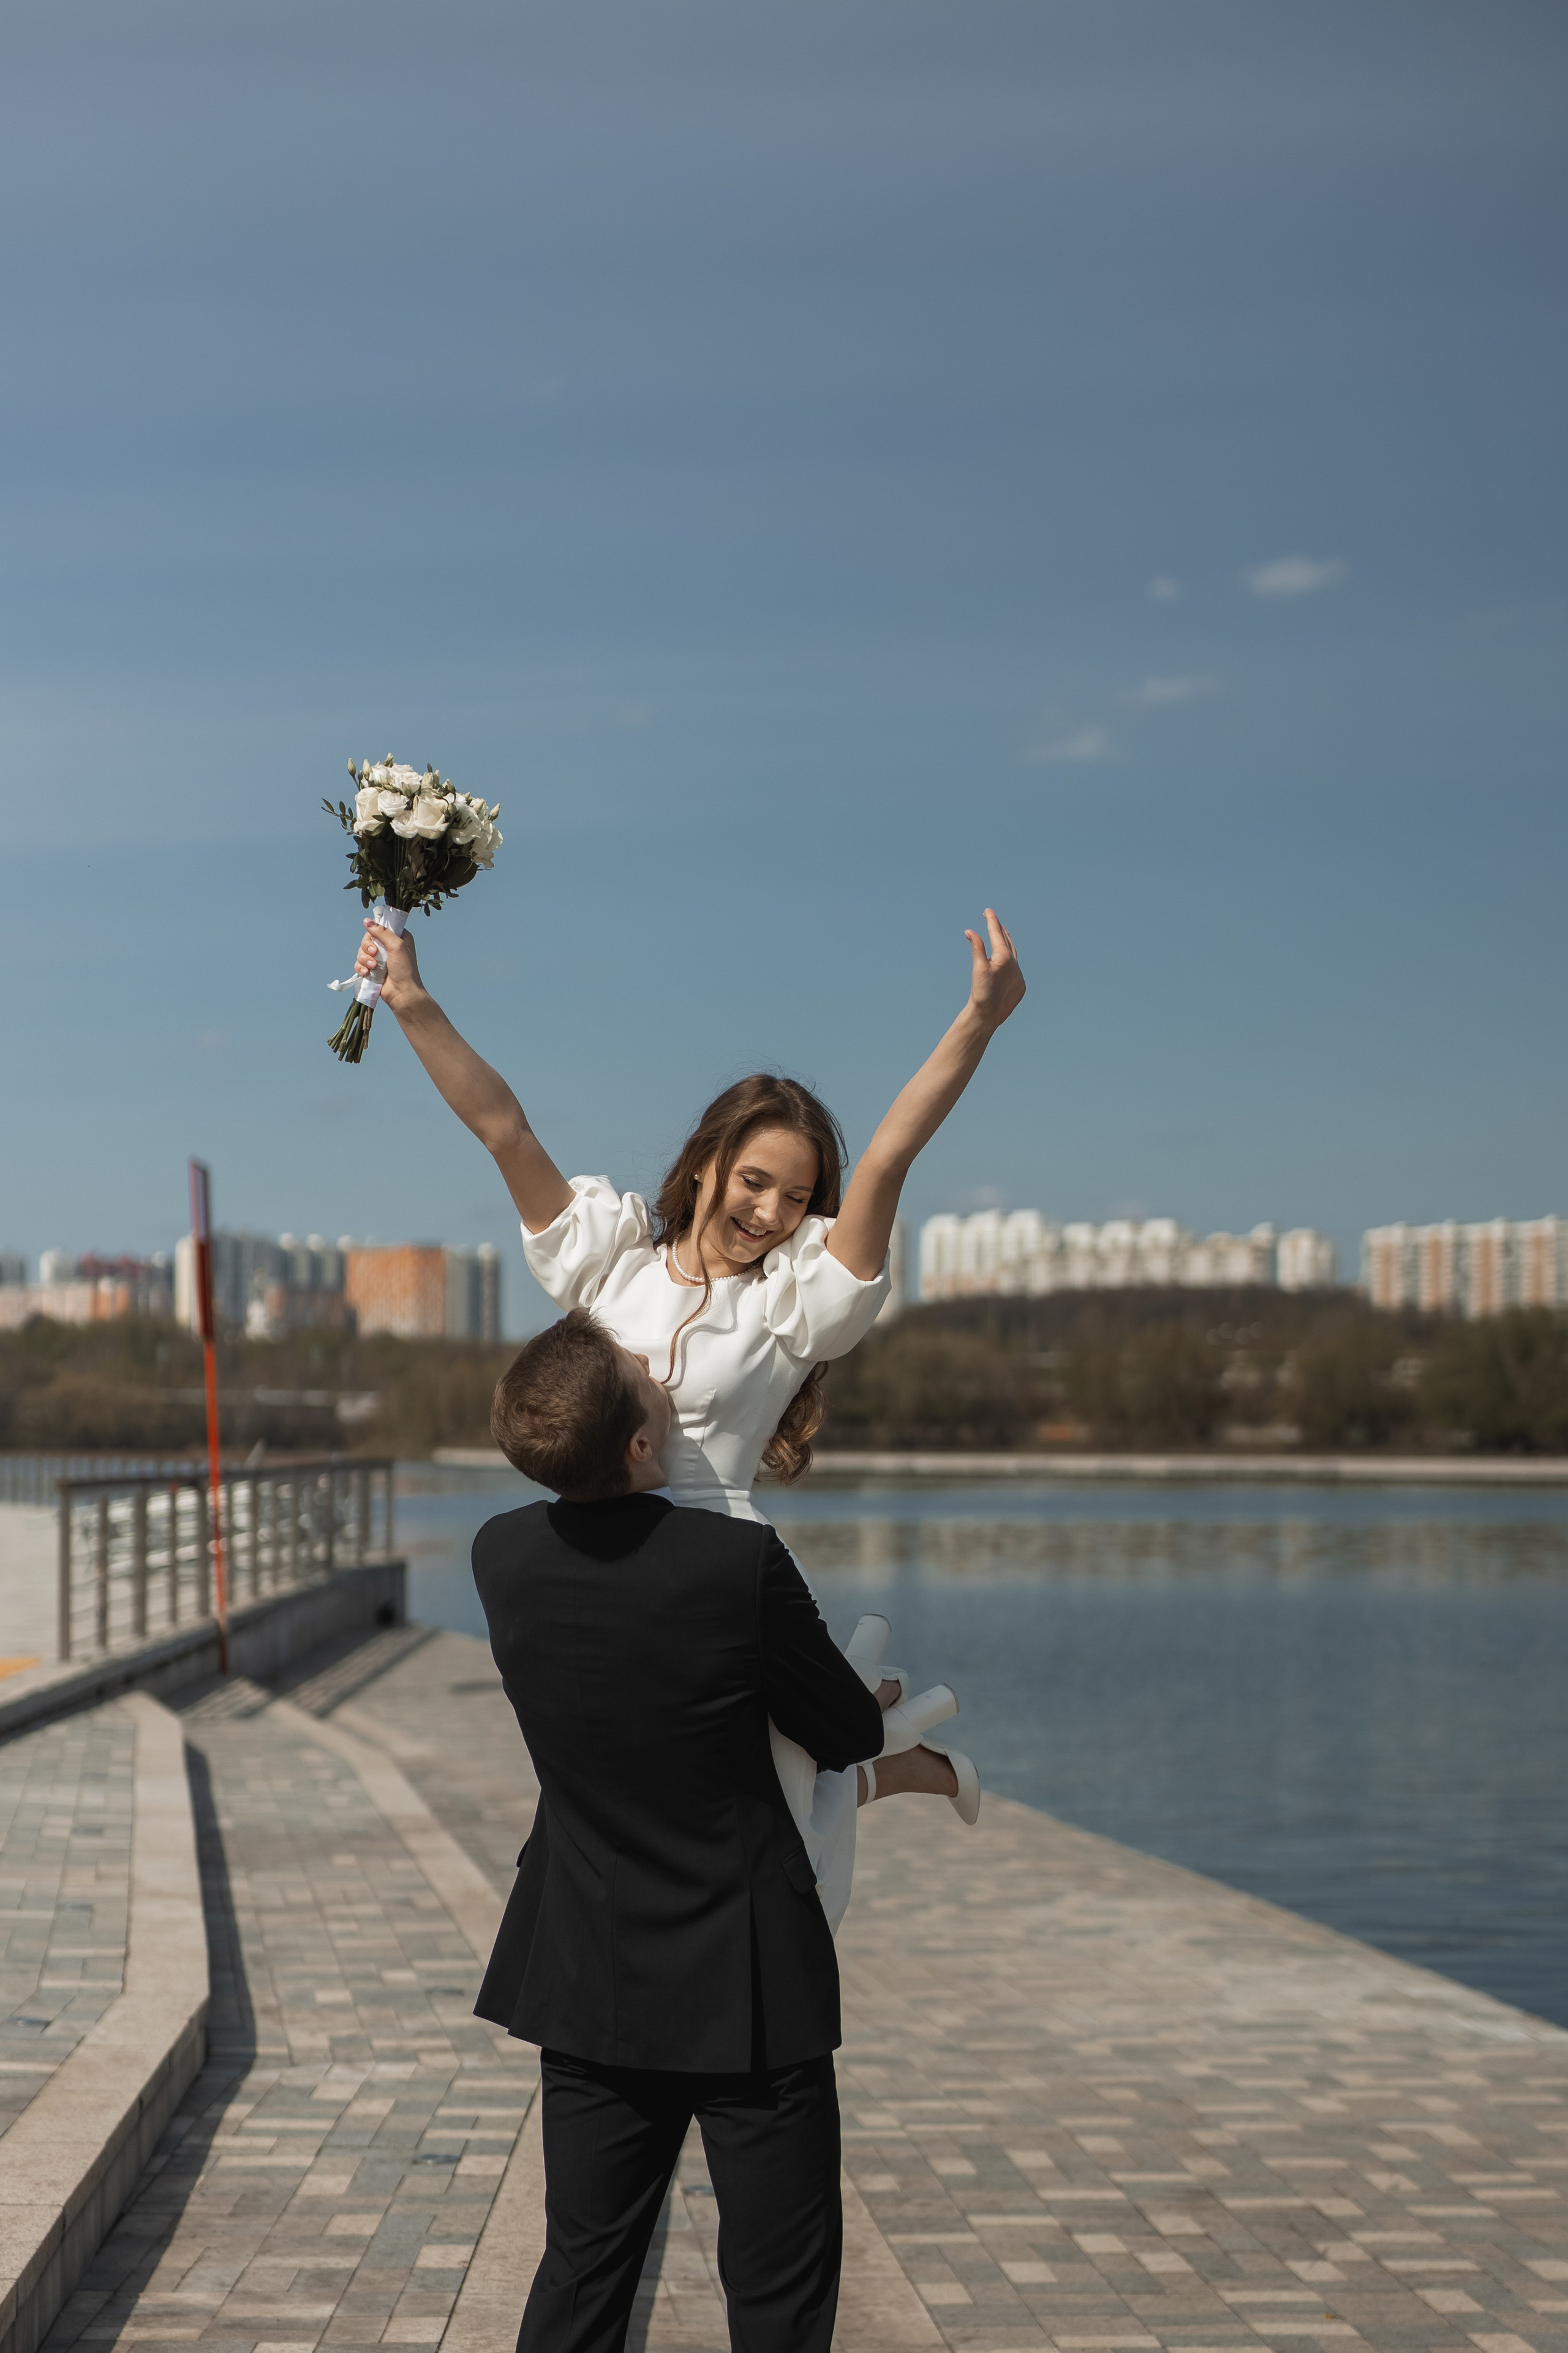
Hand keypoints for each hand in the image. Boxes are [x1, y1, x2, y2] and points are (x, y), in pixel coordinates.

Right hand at [355, 917, 424, 1014]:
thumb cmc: (404, 969)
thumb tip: (366, 920)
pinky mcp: (372, 970)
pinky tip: (367, 973)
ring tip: (373, 968)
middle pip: (368, 939)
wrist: (402, 993)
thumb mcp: (396, 946)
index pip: (381, 927)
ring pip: (361, 951)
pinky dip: (361, 967)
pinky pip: (359, 963)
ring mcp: (380, 959)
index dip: (375, 931)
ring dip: (365, 959)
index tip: (375, 938)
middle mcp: (388, 946)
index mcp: (398, 938)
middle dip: (367, 947)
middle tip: (374, 954)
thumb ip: (381, 932)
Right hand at [963, 907, 1024, 1030]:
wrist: (988, 1015)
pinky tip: (1004, 959)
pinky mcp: (1020, 985)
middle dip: (999, 928)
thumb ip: (977, 948)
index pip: (997, 934)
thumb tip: (971, 932)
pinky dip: (1009, 958)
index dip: (992, 920)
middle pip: (1007, 941)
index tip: (988, 910)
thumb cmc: (981, 992)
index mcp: (1004, 958)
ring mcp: (1019, 975)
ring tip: (1000, 933)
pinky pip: (1015, 966)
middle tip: (992, 918)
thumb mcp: (977, 968)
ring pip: (1013, 953)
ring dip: (1005, 942)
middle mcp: (1015, 964)